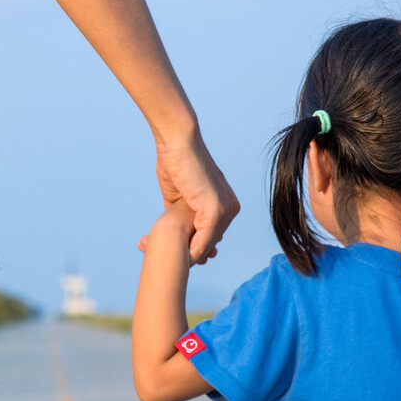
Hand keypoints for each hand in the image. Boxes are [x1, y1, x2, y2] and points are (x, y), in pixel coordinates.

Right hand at [151, 130, 238, 263]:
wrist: (177, 143)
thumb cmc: (176, 164)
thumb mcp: (180, 196)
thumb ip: (182, 212)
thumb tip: (175, 227)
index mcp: (226, 203)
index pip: (210, 235)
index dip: (193, 246)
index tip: (176, 254)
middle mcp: (231, 207)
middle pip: (210, 243)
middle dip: (191, 252)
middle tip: (171, 258)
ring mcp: (226, 209)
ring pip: (206, 245)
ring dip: (187, 254)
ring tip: (168, 256)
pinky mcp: (216, 211)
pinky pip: (203, 241)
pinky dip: (190, 251)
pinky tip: (176, 255)